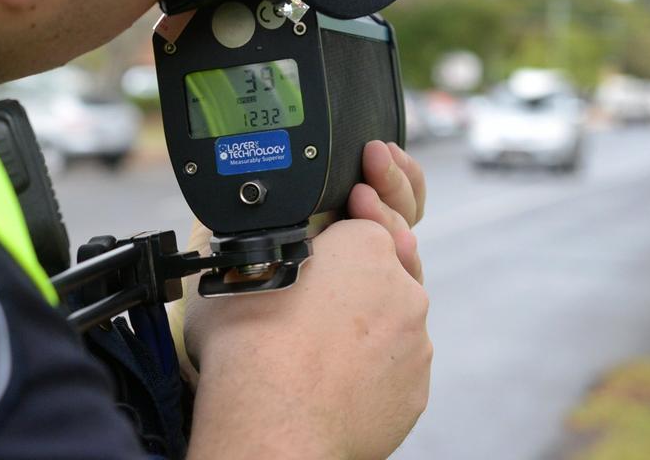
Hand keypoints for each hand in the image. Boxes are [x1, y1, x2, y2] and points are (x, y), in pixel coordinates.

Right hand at [182, 141, 431, 458]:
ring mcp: (415, 342)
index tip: (310, 261)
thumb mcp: (233, 271)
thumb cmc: (247, 345)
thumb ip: (259, 253)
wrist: (271, 422)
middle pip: (385, 274)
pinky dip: (370, 374)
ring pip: (392, 327)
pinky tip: (333, 383)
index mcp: (364, 245)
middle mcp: (402, 288)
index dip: (334, 243)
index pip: (362, 227)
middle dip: (355, 288)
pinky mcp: (415, 390)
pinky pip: (393, 372)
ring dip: (364, 333)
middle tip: (311, 308)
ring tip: (317, 353)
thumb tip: (241, 254)